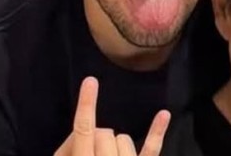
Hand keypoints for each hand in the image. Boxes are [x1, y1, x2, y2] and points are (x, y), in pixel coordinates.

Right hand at [53, 76, 171, 155]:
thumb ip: (67, 153)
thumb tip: (81, 134)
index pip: (84, 131)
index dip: (86, 106)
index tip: (90, 81)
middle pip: (104, 133)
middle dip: (96, 137)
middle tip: (88, 154)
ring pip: (123, 140)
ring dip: (115, 145)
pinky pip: (151, 151)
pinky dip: (157, 132)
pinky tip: (163, 114)